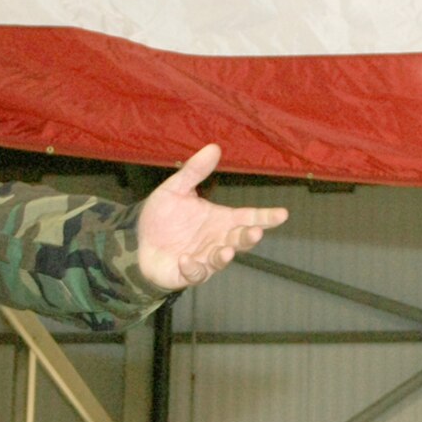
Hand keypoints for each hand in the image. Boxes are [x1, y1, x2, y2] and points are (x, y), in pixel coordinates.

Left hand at [135, 144, 287, 290]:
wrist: (139, 241)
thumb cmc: (162, 217)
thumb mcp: (175, 189)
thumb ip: (194, 171)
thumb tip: (214, 147)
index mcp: (220, 220)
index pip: (248, 217)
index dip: (266, 217)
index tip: (282, 214)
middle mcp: (217, 240)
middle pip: (240, 240)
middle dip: (248, 238)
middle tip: (255, 232)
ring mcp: (204, 258)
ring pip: (221, 260)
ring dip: (224, 256)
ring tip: (225, 251)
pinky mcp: (187, 273)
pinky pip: (195, 273)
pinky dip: (192, 268)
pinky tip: (185, 258)